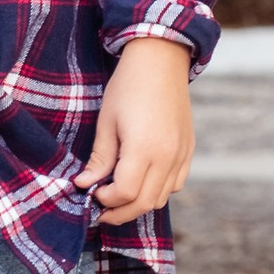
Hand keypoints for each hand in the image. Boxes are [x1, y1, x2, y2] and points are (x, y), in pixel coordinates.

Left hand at [73, 36, 194, 225]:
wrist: (160, 61)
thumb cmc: (127, 88)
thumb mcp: (106, 122)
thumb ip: (100, 158)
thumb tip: (85, 185)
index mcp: (145, 148)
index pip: (125, 192)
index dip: (106, 199)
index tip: (90, 192)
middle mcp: (168, 156)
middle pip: (145, 202)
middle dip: (120, 212)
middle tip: (101, 211)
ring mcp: (182, 155)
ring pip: (162, 197)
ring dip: (139, 203)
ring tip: (118, 197)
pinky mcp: (188, 151)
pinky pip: (175, 184)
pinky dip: (157, 191)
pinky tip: (140, 181)